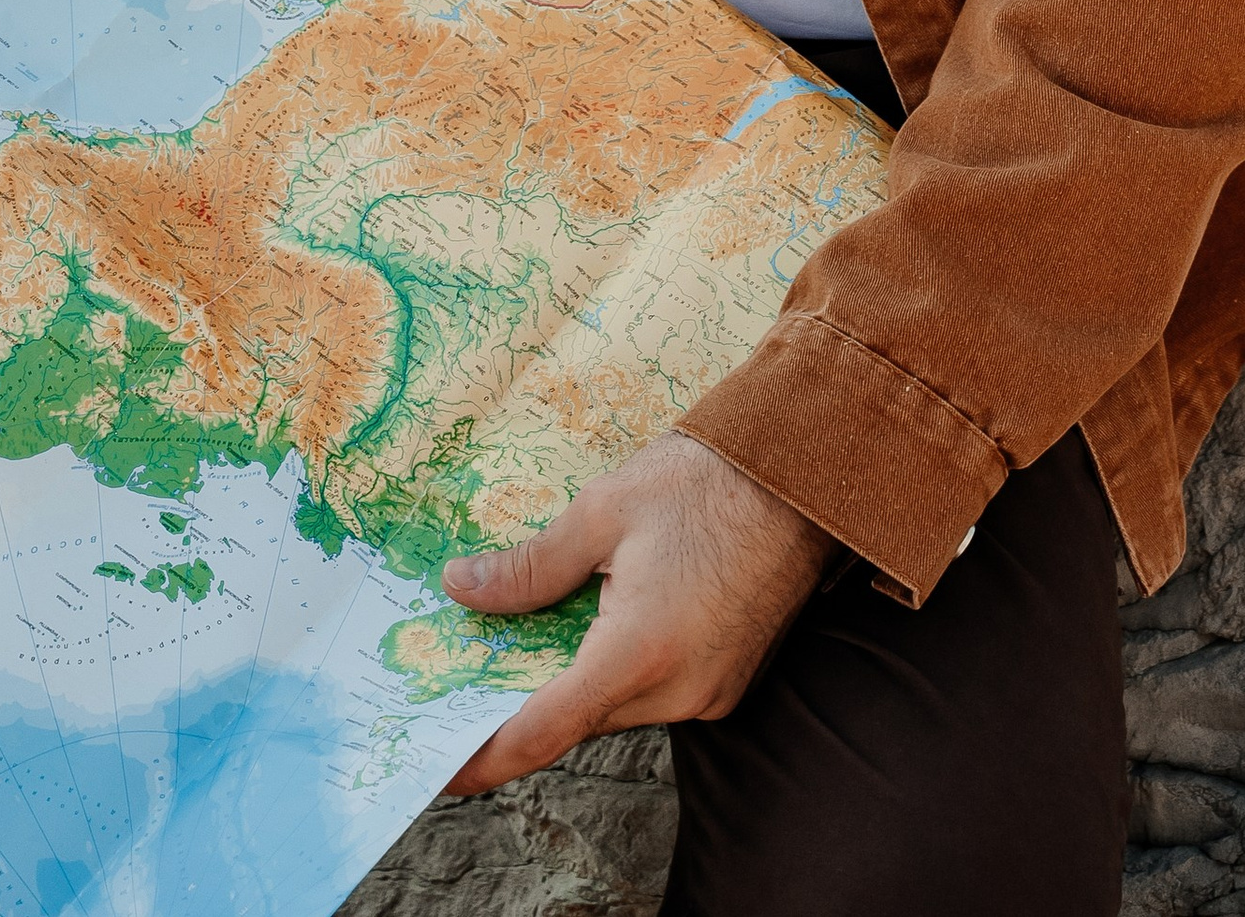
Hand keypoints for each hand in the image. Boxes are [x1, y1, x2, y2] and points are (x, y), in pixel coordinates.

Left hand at [439, 431, 832, 795]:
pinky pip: (655, 695)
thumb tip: (463, 588)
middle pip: (579, 719)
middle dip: (525, 703)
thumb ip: (530, 566)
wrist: (802, 476)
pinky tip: (600, 627)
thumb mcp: (603, 510)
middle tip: (470, 677)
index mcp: (638, 651)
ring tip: (533, 640)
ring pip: (617, 708)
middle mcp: (677, 691)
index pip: (543, 731)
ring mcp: (711, 694)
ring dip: (576, 681)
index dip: (484, 756)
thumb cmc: (704, 481)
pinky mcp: (729, 683)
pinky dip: (620, 672)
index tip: (441, 769)